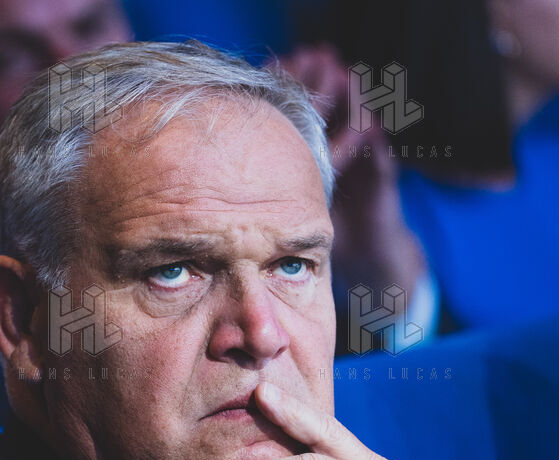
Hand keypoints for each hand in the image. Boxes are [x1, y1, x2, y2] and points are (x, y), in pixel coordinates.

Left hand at [278, 43, 425, 294]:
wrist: (365, 259)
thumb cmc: (322, 237)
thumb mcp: (290, 209)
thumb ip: (267, 191)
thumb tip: (223, 184)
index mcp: (313, 158)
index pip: (301, 116)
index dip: (291, 90)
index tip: (277, 65)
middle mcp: (338, 153)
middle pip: (328, 110)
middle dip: (318, 82)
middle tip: (307, 56)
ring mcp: (361, 164)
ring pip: (354, 124)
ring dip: (349, 99)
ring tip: (339, 75)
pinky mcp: (381, 181)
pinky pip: (377, 157)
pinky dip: (372, 142)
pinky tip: (368, 124)